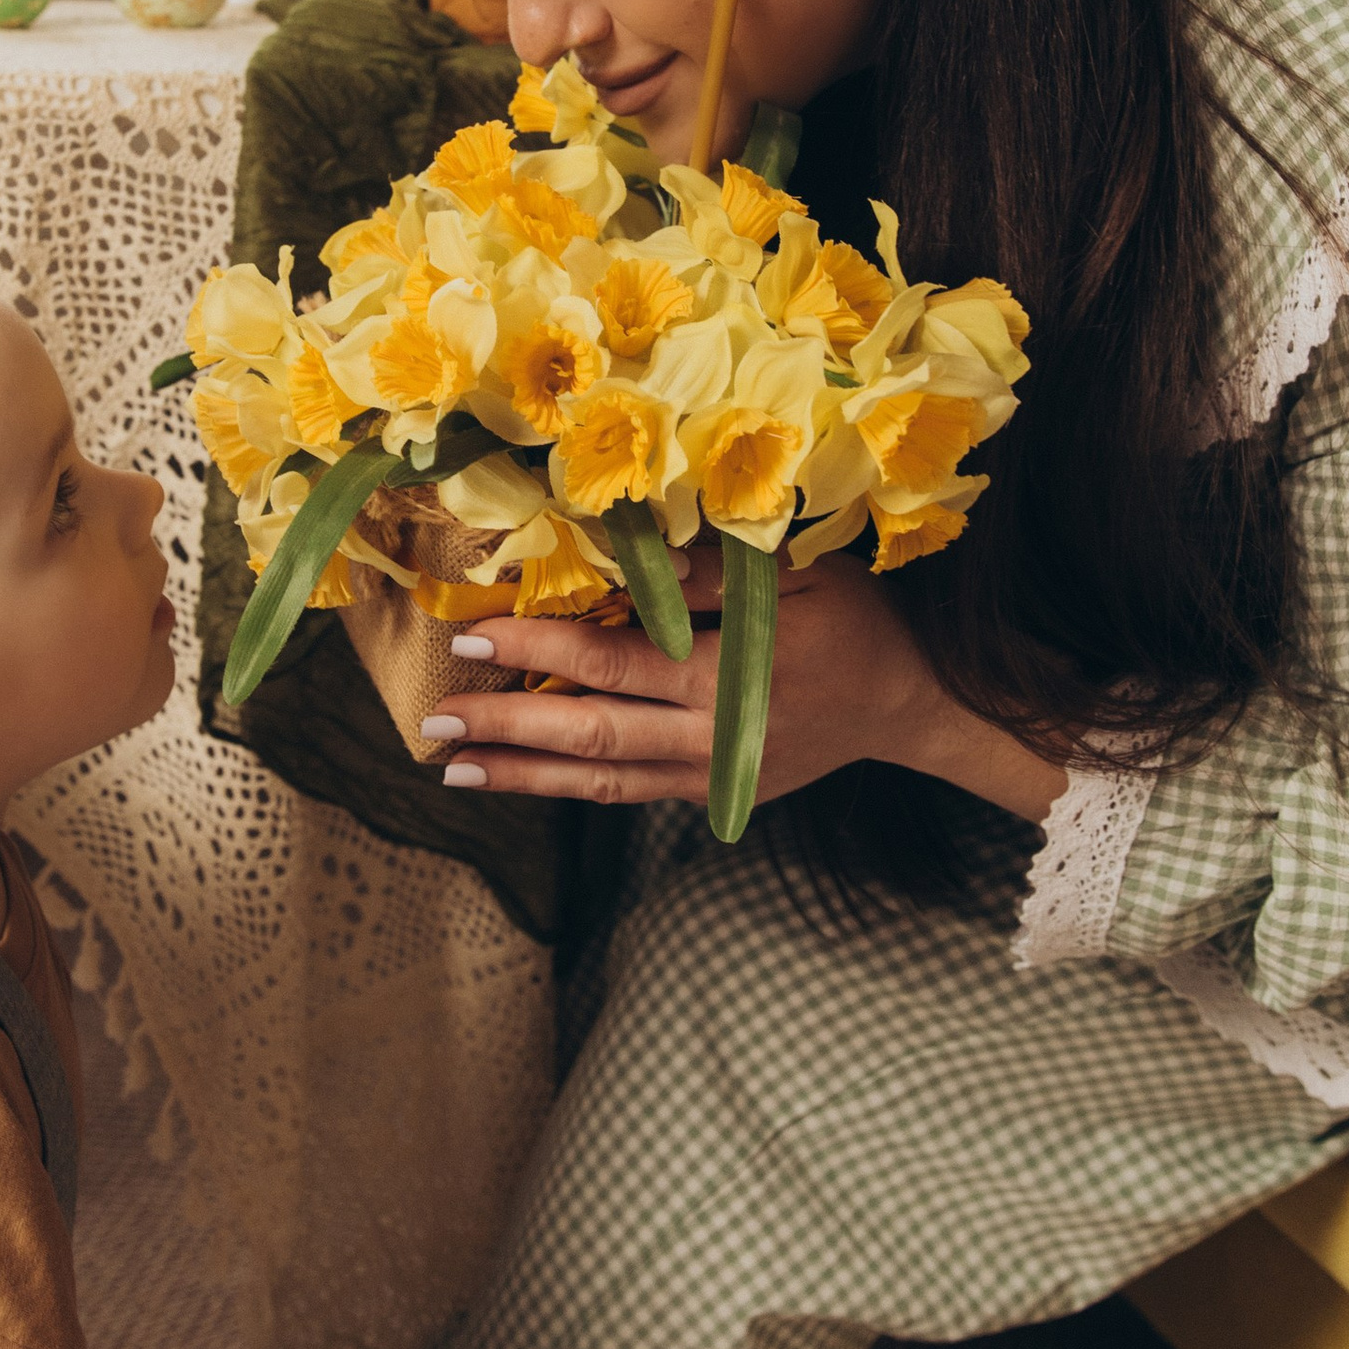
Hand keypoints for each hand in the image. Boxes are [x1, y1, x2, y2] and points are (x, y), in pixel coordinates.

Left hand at [424, 548, 1066, 821]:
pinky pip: (631, 792)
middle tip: (433, 723)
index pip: (610, 662)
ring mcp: (711, 774)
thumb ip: (712, 574)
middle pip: (588, 736)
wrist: (916, 706)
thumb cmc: (861, 623)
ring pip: (601, 780)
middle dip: (505, 731)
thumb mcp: (799, 576)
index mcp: (727, 675)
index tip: (472, 633)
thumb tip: (625, 555)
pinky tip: (524, 781)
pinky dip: (573, 788)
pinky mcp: (716, 793)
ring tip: (454, 769)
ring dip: (522, 777)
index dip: (536, 650)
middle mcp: (710, 736)